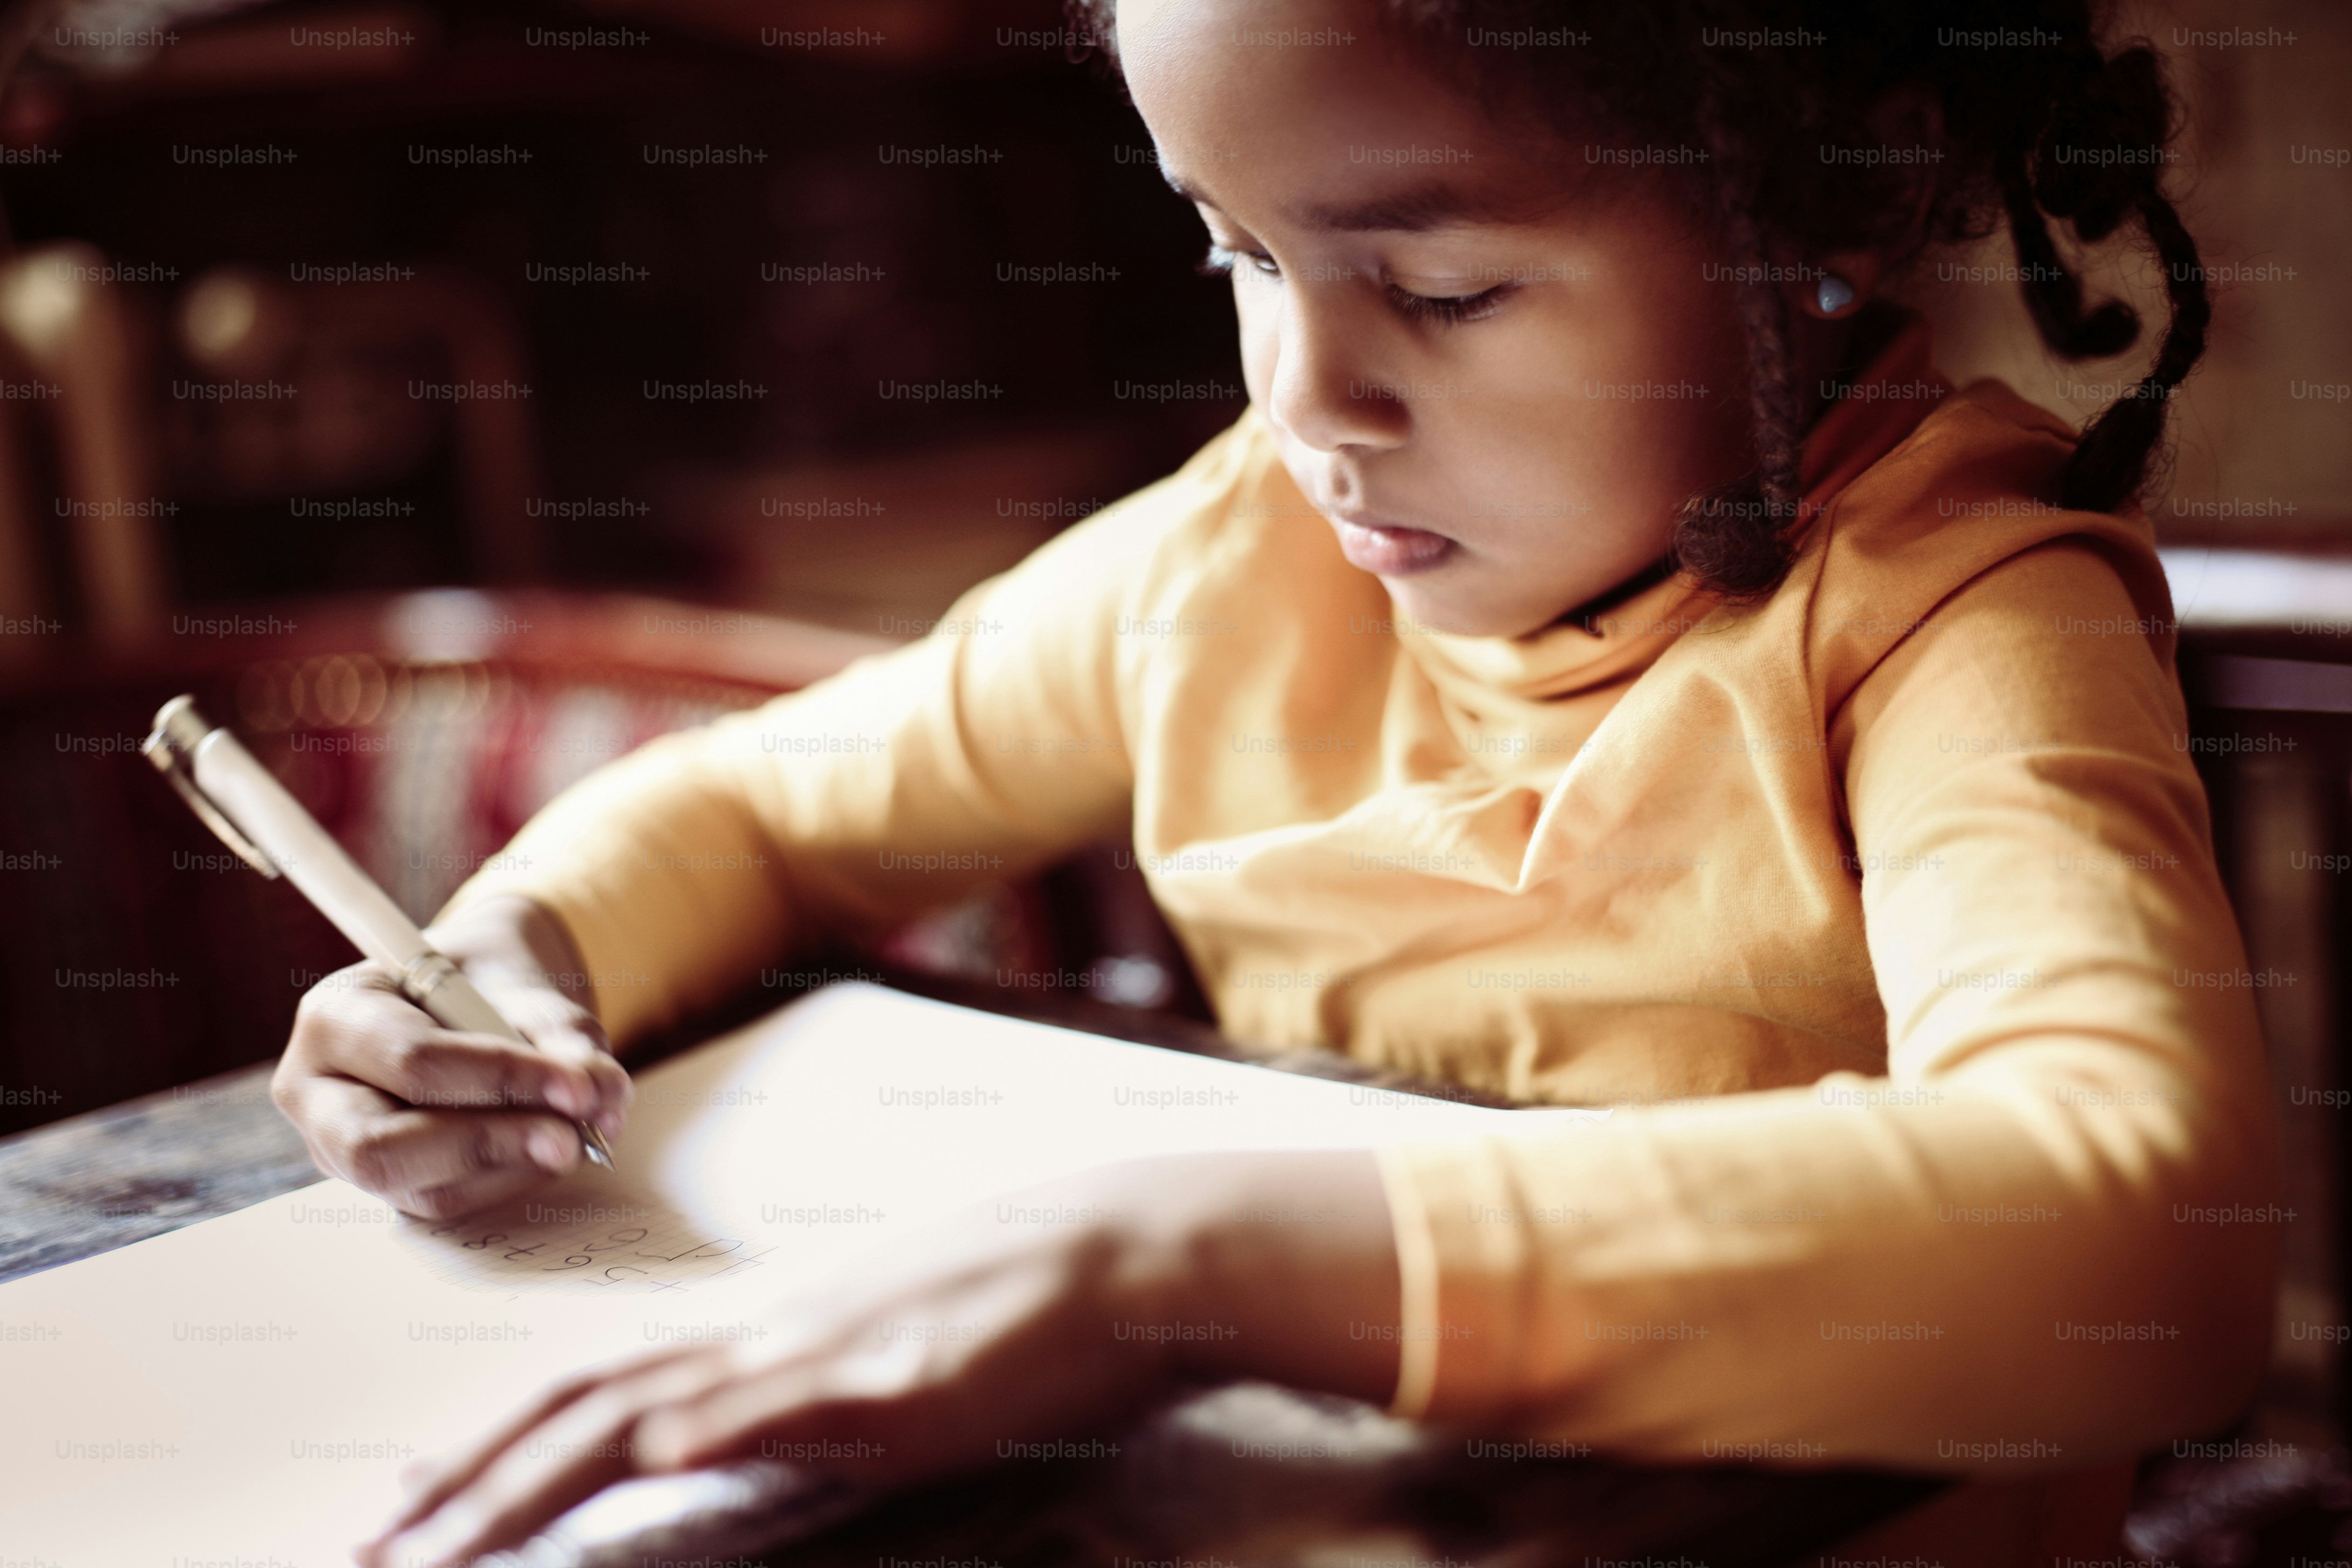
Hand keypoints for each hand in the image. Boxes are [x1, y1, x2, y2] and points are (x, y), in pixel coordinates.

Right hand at [272, 894, 632, 1218]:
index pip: (411, 1061)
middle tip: (569, 1136)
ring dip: (504, 1168)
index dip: (498, 1078)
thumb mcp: (526, 990)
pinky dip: (504, 1181)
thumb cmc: (485, 985)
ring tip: (572, 1142)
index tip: (575, 1084)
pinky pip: (440, 1202)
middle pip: (381, 1147)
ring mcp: (339, 1146)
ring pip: (411, 1186)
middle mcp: (317, 1091)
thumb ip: (563, 1036)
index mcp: (336, 1016)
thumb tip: (602, 1097)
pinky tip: (547, 1153)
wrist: (472, 996)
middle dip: (485, 1143)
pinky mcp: (382, 1182)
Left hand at [355, 1149, 1400, 1565]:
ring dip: (528, 1480)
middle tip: (375, 1546)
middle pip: (583, 1398)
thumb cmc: (1027, 1304)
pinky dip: (688, 1441)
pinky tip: (634, 1468)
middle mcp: (770, 1340)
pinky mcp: (886, 1384)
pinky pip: (767, 1414)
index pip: (600, 1385)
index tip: (421, 1498)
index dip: (498, 1443)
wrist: (1129, 1249)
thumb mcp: (900, 1360)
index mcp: (770, 1337)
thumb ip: (813, 1400)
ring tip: (438, 1546)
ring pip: (639, 1412)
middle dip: (469, 1478)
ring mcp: (821, 1359)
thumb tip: (724, 1450)